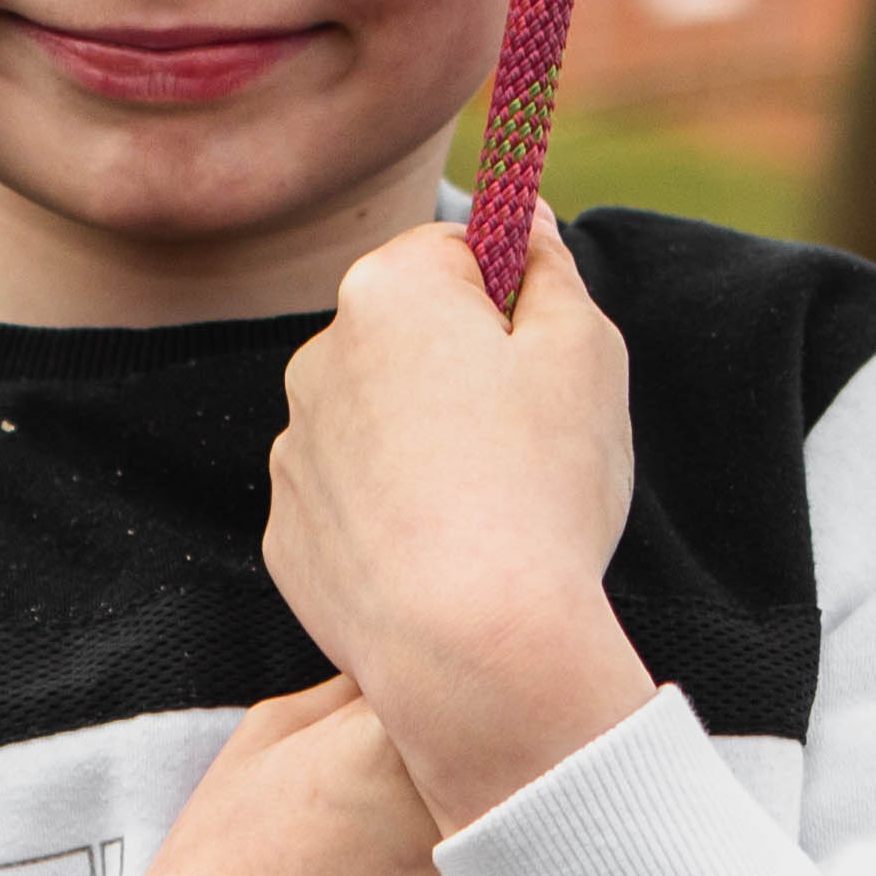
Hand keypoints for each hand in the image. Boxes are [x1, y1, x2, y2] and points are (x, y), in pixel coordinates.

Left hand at [265, 220, 656, 828]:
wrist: (471, 649)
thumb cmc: (541, 488)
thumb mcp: (586, 354)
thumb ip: (552, 271)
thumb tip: (523, 226)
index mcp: (387, 292)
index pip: (455, 249)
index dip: (513, 292)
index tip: (545, 347)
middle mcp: (317, 359)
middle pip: (408, 337)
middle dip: (465, 370)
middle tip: (532, 440)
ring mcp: (294, 452)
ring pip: (379, 422)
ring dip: (427, 445)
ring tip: (492, 512)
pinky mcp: (288, 535)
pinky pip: (354, 503)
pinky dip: (395, 518)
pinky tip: (446, 560)